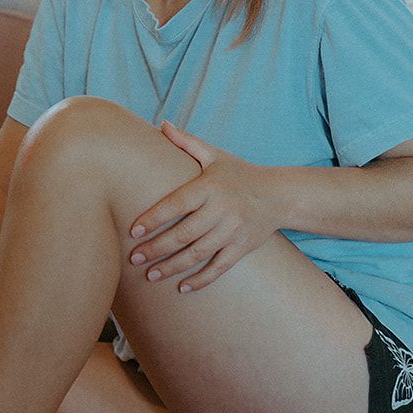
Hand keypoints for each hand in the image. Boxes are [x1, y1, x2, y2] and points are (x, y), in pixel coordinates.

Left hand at [129, 121, 278, 290]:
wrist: (278, 195)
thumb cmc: (239, 174)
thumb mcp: (215, 155)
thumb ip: (187, 142)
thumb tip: (162, 124)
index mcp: (209, 187)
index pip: (176, 204)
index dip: (154, 219)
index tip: (134, 231)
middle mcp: (221, 210)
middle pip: (183, 234)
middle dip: (156, 248)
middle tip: (134, 258)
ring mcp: (233, 231)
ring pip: (198, 254)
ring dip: (172, 267)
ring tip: (150, 275)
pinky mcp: (242, 248)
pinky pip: (219, 268)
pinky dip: (201, 280)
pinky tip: (182, 288)